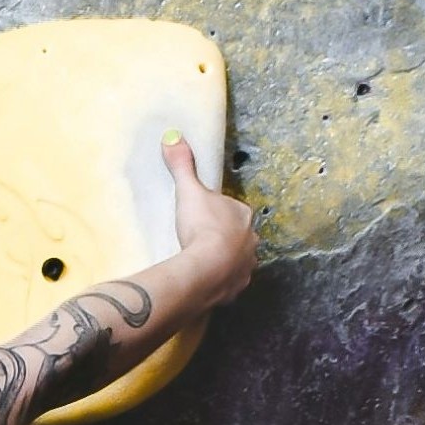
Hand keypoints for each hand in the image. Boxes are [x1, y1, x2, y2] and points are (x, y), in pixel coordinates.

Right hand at [161, 131, 257, 307]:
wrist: (207, 269)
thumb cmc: (202, 227)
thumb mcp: (189, 191)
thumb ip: (182, 165)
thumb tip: (173, 136)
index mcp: (243, 215)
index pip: (233, 210)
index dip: (219, 212)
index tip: (203, 216)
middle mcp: (251, 240)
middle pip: (238, 235)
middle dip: (224, 237)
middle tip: (202, 239)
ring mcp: (246, 265)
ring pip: (238, 259)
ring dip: (225, 260)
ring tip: (203, 261)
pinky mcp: (238, 287)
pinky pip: (230, 282)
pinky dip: (221, 280)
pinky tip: (206, 279)